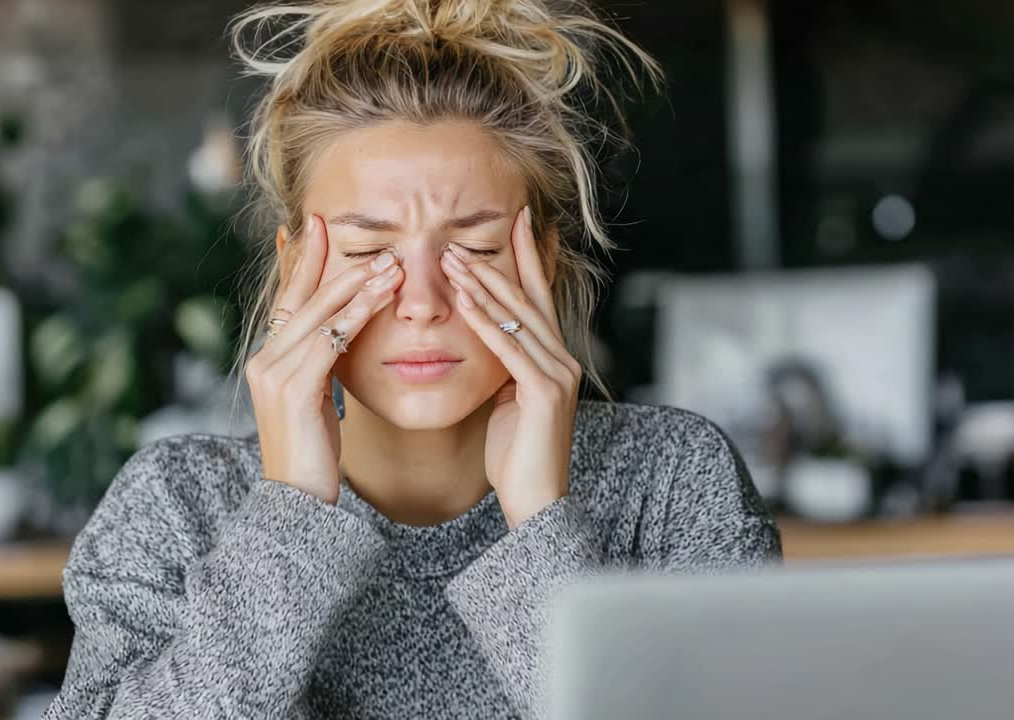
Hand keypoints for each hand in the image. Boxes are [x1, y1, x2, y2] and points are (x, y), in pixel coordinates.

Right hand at [246, 213, 402, 502]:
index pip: (289, 299)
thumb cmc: (314, 458)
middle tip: (367, 235)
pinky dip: (356, 316)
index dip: (304, 262)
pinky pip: (329, 342)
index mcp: (269, 361)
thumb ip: (321, 368)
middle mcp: (264, 360)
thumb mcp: (316, 403)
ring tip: (389, 263)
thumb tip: (341, 341)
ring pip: (319, 315)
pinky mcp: (293, 391)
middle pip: (302, 297)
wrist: (297, 506)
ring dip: (356, 285)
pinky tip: (381, 299)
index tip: (318, 226)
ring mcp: (274, 374)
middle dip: (336, 263)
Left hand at [440, 206, 580, 528]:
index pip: (537, 299)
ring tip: (451, 259)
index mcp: (553, 360)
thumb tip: (484, 344)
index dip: (526, 259)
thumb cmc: (516, 457)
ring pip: (517, 318)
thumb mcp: (506, 403)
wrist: (536, 504)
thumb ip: (503, 370)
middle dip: (493, 264)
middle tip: (459, 237)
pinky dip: (485, 321)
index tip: (514, 222)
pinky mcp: (544, 393)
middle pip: (526, 300)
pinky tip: (464, 299)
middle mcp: (562, 360)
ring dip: (482, 285)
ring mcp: (557, 375)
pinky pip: (509, 348)